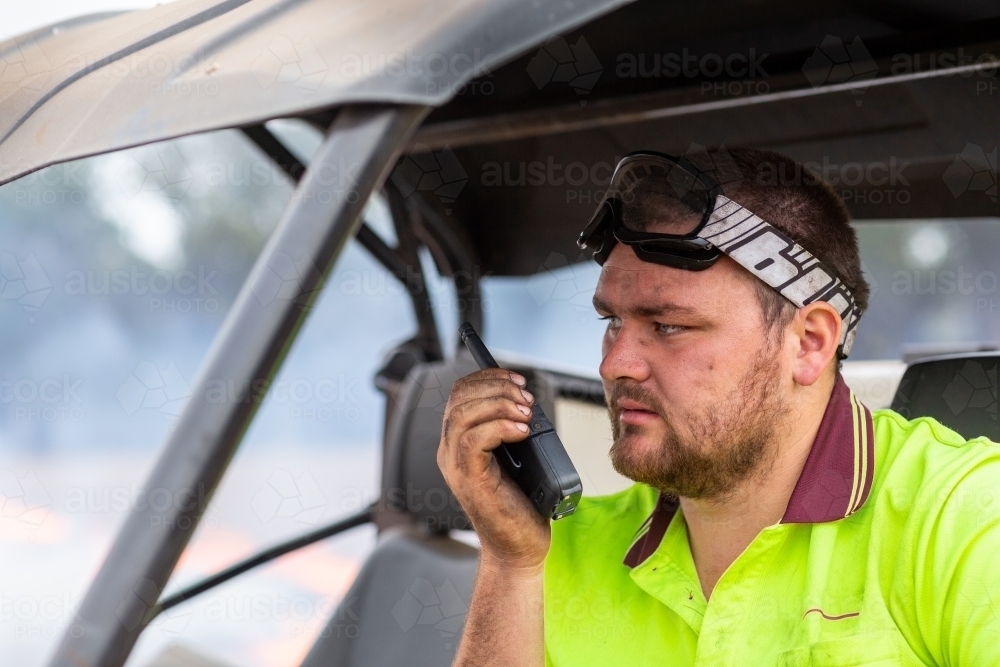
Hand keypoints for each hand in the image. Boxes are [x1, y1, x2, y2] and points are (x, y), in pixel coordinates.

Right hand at [438, 368, 550, 570]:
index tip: (518, 380)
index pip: (460, 393)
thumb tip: (526, 401)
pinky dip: (500, 426)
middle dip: (497, 388)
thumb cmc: (521, 506)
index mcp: (458, 442)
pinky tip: (522, 431)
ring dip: (500, 405)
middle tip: (526, 398)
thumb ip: (512, 428)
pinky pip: (473, 439)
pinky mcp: (468, 480)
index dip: (488, 378)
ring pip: (463, 415)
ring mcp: (455, 466)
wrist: (519, 548)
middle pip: (459, 398)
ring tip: (526, 414)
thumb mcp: (518, 456)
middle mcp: (450, 452)